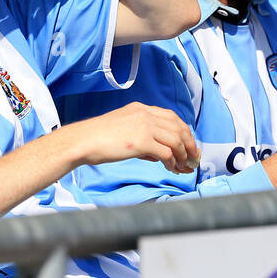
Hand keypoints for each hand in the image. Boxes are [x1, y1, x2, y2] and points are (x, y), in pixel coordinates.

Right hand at [68, 102, 199, 173]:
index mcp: (142, 109)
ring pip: (176, 140)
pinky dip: (172, 162)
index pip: (172, 118)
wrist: (82, 141)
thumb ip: (144, 136)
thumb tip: (161, 154)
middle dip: (190, 145)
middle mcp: (146, 114)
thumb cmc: (99, 139)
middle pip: (179, 128)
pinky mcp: (141, 141)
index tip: (189, 146)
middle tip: (193, 159)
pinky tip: (171, 169)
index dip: (184, 132)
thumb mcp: (124, 128)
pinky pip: (166, 153)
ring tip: (183, 166)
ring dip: (183, 155)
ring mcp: (144, 126)